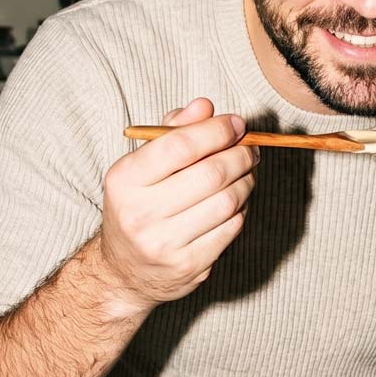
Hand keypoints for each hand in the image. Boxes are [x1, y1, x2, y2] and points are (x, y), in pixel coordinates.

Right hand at [97, 97, 258, 310]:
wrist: (125, 270)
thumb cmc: (139, 205)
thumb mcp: (141, 166)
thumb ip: (173, 132)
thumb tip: (205, 106)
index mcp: (125, 180)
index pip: (180, 145)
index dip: (216, 130)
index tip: (237, 124)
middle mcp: (141, 213)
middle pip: (211, 174)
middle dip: (240, 155)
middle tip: (250, 148)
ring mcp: (165, 244)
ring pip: (228, 201)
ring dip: (247, 181)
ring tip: (246, 172)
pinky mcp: (189, 266)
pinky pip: (232, 228)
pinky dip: (242, 208)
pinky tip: (237, 199)